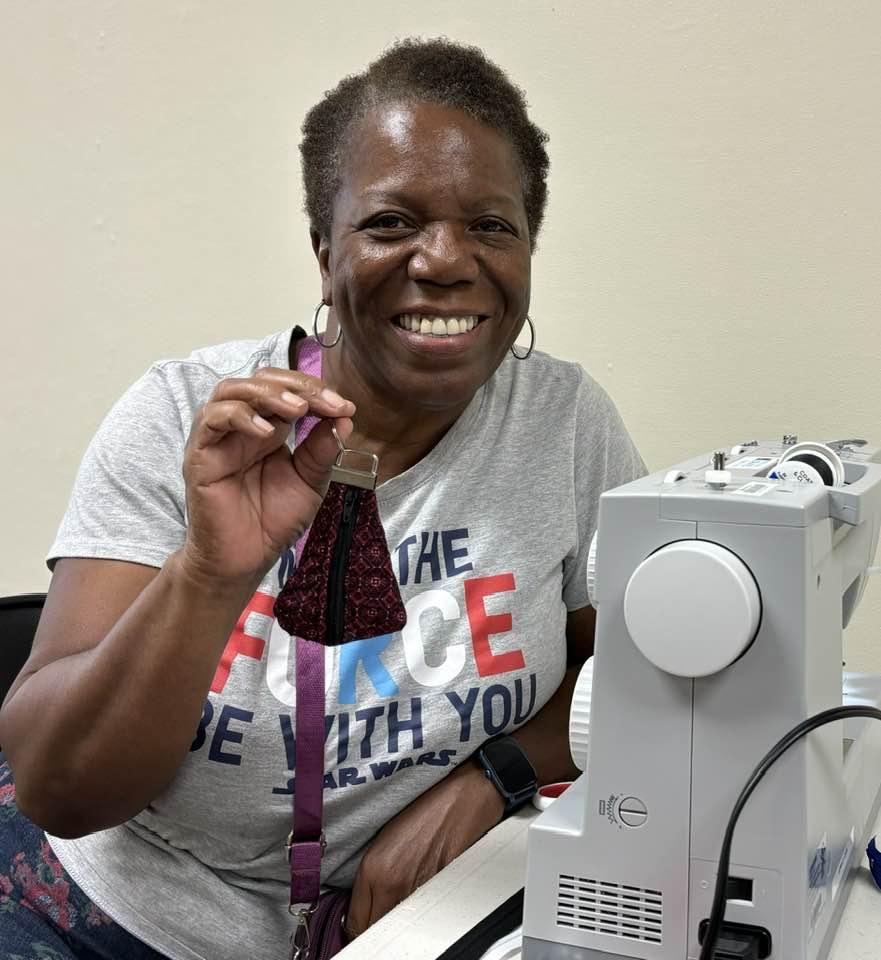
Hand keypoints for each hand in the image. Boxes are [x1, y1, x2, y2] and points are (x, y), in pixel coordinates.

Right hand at [180, 367, 355, 584]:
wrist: (245, 560)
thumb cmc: (272, 521)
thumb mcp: (310, 482)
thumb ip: (322, 450)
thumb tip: (344, 418)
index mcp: (270, 428)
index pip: (287, 390)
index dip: (315, 391)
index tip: (344, 407)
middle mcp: (243, 426)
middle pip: (261, 380)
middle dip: (297, 385)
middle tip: (326, 402)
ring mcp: (219, 437)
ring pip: (231, 389)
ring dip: (268, 393)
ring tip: (298, 409)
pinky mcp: (199, 454)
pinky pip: (211, 419)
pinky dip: (240, 416)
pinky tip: (268, 432)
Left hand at [346, 761, 504, 938]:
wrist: (461, 800)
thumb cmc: (426, 811)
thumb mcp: (385, 839)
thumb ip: (370, 876)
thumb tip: (362, 903)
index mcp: (373, 869)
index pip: (355, 922)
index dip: (356, 924)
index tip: (359, 920)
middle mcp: (392, 885)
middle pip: (374, 929)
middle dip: (373, 925)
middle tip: (378, 913)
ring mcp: (417, 892)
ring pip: (397, 925)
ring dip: (395, 919)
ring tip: (401, 901)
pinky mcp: (440, 894)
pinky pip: (422, 917)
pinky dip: (419, 913)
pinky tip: (421, 895)